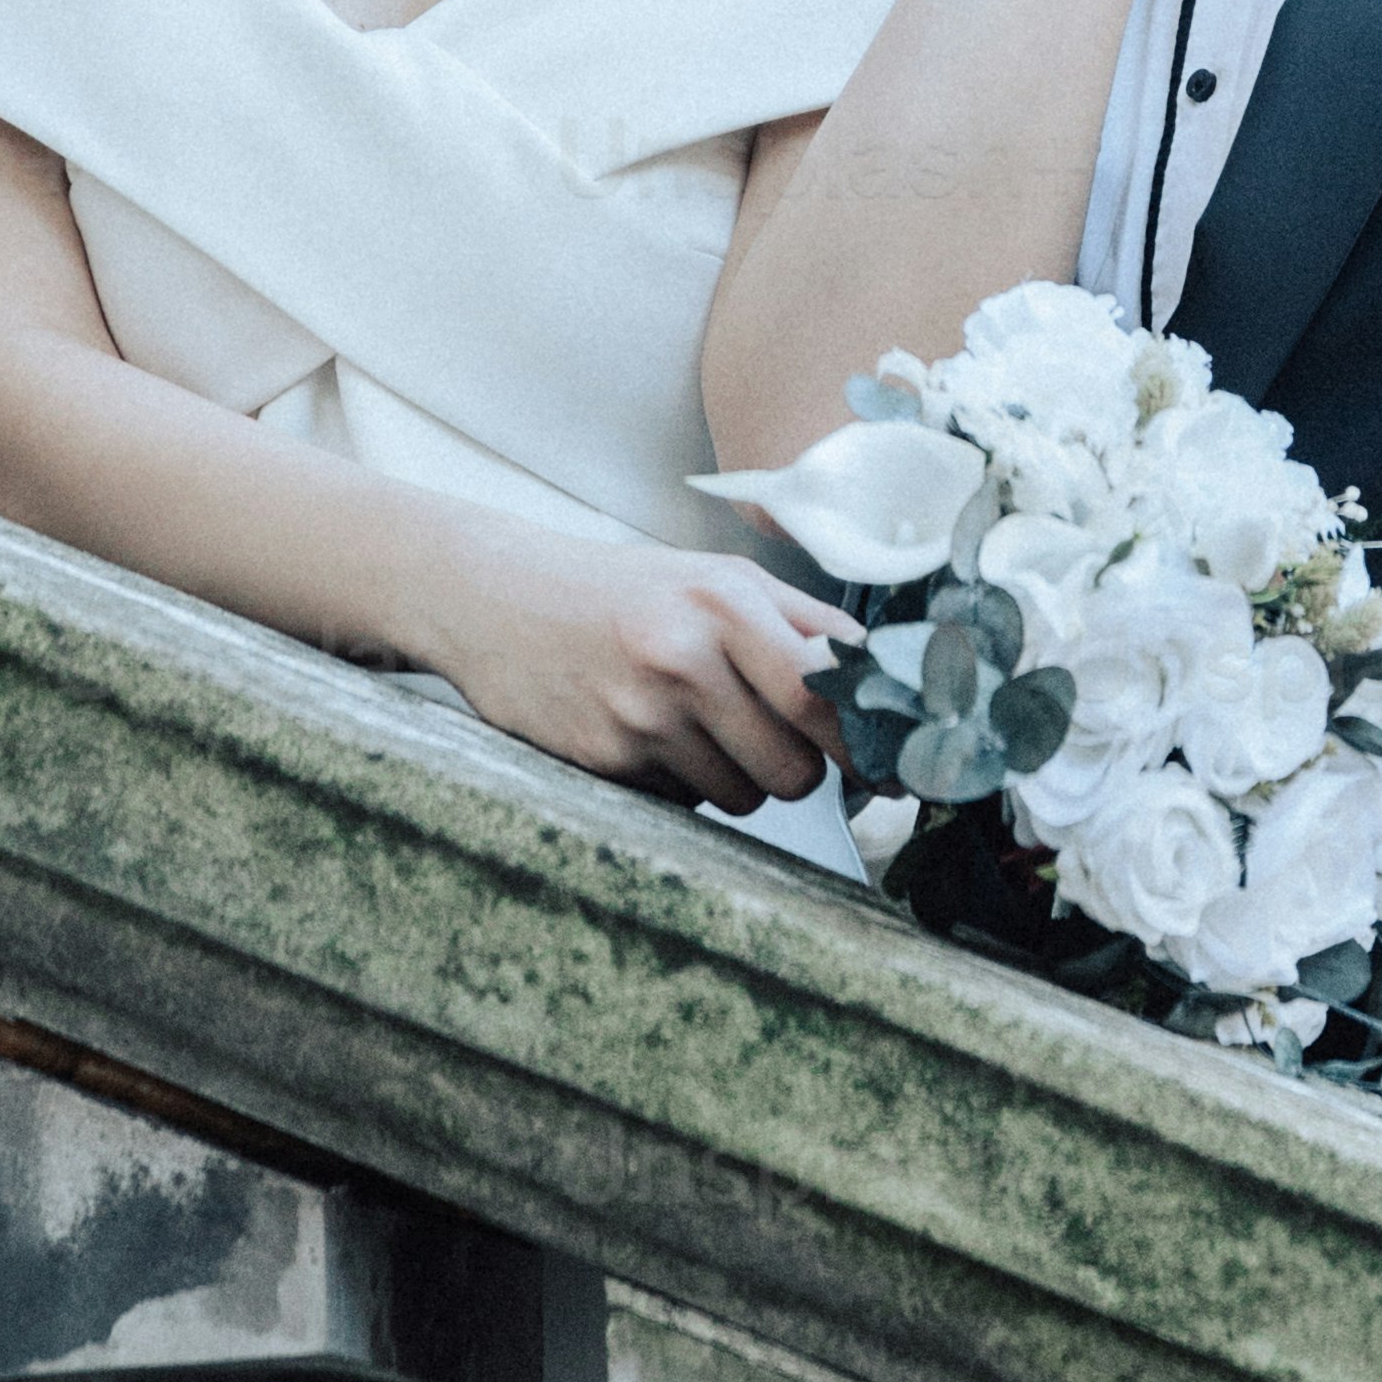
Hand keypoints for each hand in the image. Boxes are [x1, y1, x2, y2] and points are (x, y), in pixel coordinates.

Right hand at [419, 530, 853, 807]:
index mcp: (726, 601)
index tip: (886, 768)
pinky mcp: (604, 761)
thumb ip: (802, 624)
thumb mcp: (715, 577)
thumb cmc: (623, 589)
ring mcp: (639, 716)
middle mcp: (684, 657)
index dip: (867, 746)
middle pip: (795, 771)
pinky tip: (649, 733)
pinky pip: (686, 803)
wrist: (494, 598)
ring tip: (698, 724)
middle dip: (798, 767)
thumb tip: (885, 683)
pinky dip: (683, 781)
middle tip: (772, 736)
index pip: (825, 701)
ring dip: (739, 776)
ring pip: (744, 798)